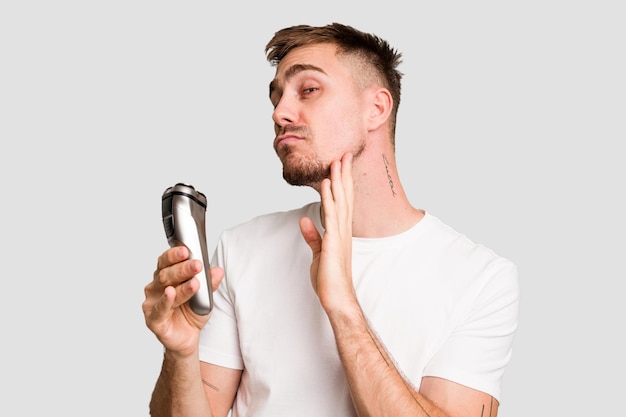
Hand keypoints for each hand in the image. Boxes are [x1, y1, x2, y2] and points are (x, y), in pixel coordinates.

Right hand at [142, 246, 223, 357]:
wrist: (188, 337)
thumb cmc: (191, 313)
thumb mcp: (205, 296)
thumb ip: (210, 283)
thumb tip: (218, 270)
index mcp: (166, 276)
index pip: (167, 261)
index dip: (175, 254)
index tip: (187, 250)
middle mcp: (156, 287)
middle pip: (167, 273)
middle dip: (183, 268)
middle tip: (197, 265)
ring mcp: (152, 302)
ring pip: (165, 288)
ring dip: (181, 284)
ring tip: (195, 282)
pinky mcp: (153, 319)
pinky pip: (160, 308)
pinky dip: (166, 300)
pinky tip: (171, 293)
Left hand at [300, 153, 355, 311]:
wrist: (338, 298)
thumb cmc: (330, 280)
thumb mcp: (319, 254)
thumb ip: (313, 236)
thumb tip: (305, 221)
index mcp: (340, 232)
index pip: (342, 202)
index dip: (342, 183)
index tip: (341, 166)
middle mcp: (343, 230)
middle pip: (344, 197)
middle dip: (344, 175)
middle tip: (344, 155)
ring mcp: (340, 235)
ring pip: (340, 201)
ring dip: (338, 180)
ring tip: (337, 161)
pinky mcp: (333, 242)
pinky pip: (331, 215)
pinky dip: (330, 198)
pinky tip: (328, 184)